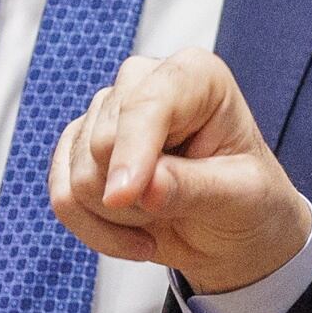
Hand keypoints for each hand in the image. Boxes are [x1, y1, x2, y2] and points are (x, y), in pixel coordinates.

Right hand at [49, 50, 311, 295]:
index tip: (126, 196)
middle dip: (135, 195)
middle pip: (102, 142)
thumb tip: (143, 188)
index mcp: (196, 76)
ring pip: (78, 175)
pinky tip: (132, 237)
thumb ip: (194, 188)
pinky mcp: (80, 146)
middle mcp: (145, 83)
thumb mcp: (240, 198)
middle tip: (179, 209)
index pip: (146, 103)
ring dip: (119, 217)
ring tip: (162, 217)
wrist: (232, 231)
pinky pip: (62, 196)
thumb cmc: (249, 201)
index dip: (132, 150)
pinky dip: (93, 229)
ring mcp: (107, 113)